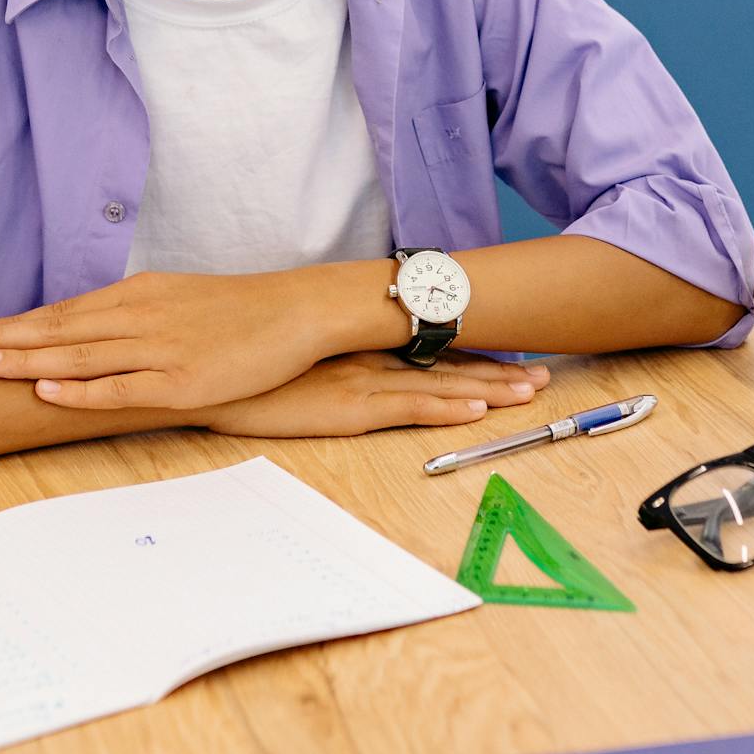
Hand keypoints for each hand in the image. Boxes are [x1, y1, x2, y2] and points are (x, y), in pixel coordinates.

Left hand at [0, 267, 360, 410]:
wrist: (295, 311)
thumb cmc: (234, 311)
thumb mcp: (173, 299)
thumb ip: (129, 315)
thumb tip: (83, 333)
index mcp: (135, 295)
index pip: (60, 311)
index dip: (11, 323)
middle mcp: (138, 316)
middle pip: (58, 328)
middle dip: (1, 338)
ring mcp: (159, 348)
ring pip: (80, 355)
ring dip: (27, 361)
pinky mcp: (183, 380)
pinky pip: (123, 387)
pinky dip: (82, 390)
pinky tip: (48, 393)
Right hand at [198, 351, 550, 437]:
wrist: (210, 375)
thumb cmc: (248, 370)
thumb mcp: (295, 358)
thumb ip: (326, 357)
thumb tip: (346, 362)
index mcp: (356, 345)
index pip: (425, 348)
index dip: (470, 352)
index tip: (508, 354)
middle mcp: (367, 357)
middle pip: (444, 363)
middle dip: (496, 369)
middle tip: (543, 375)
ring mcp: (360, 380)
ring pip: (438, 384)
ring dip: (488, 388)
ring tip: (531, 392)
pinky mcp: (349, 407)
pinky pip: (407, 408)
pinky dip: (445, 407)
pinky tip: (477, 408)